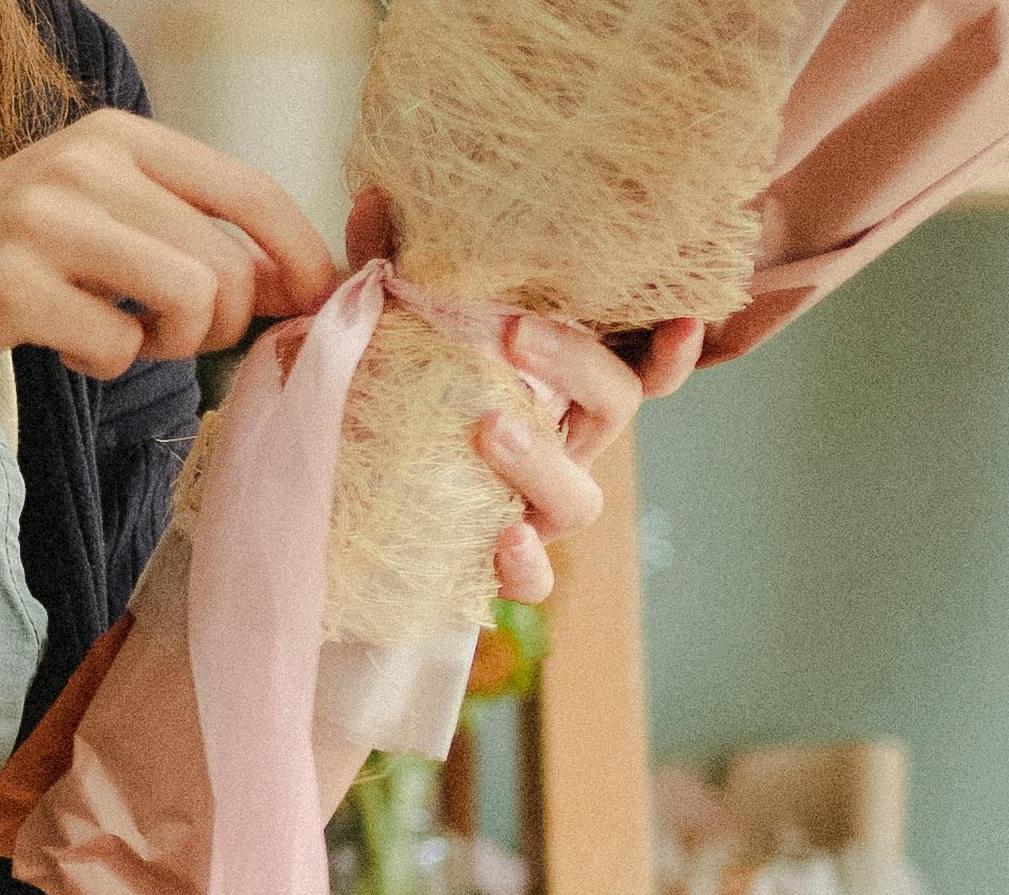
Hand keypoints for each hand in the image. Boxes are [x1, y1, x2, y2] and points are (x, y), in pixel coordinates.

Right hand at [0, 110, 340, 396]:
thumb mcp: (91, 217)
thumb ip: (182, 231)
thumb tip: (293, 281)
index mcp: (114, 136)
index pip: (248, 188)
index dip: (301, 253)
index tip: (317, 302)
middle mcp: (84, 163)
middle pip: (227, 260)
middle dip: (221, 323)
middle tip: (170, 338)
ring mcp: (46, 219)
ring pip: (191, 297)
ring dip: (171, 344)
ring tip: (121, 338)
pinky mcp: (12, 284)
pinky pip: (119, 347)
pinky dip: (104, 365)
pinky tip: (61, 346)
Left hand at [350, 190, 706, 602]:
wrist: (329, 484)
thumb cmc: (380, 386)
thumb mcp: (380, 321)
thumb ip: (384, 266)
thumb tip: (374, 200)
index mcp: (555, 379)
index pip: (635, 356)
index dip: (670, 346)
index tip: (679, 317)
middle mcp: (563, 441)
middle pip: (614, 406)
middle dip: (578, 366)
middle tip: (514, 332)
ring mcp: (535, 506)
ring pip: (582, 498)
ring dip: (543, 462)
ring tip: (487, 428)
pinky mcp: (495, 565)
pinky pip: (534, 581)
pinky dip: (527, 564)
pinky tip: (501, 537)